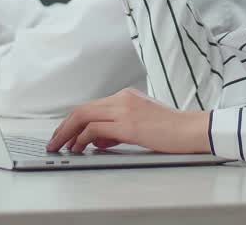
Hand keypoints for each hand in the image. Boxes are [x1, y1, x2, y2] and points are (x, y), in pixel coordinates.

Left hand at [47, 89, 211, 153]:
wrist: (192, 130)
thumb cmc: (171, 130)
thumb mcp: (141, 124)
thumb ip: (118, 128)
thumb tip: (98, 140)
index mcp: (126, 96)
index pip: (90, 106)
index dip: (72, 121)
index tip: (63, 134)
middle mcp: (122, 98)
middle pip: (81, 109)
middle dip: (63, 127)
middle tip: (53, 142)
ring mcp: (125, 109)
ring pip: (83, 116)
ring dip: (67, 133)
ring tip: (61, 147)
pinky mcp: (128, 124)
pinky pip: (95, 129)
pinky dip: (82, 139)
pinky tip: (79, 149)